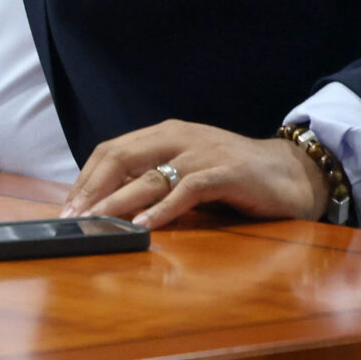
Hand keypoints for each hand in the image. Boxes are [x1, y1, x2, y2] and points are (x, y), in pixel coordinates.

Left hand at [60, 119, 330, 229]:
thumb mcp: (186, 170)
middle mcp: (179, 138)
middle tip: (75, 217)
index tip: (68, 205)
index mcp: (164, 134)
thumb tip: (107, 204)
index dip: (87, 178)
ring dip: (119, 202)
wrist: (291, 172)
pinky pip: (189, 190)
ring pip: (150, 176)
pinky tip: (146, 226)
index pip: (112, 150)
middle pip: (122, 157)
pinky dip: (164, 209)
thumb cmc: (233, 175)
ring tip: (97, 222)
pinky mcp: (227, 173)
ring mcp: (203, 154)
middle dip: (94, 189)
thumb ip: (154, 179)